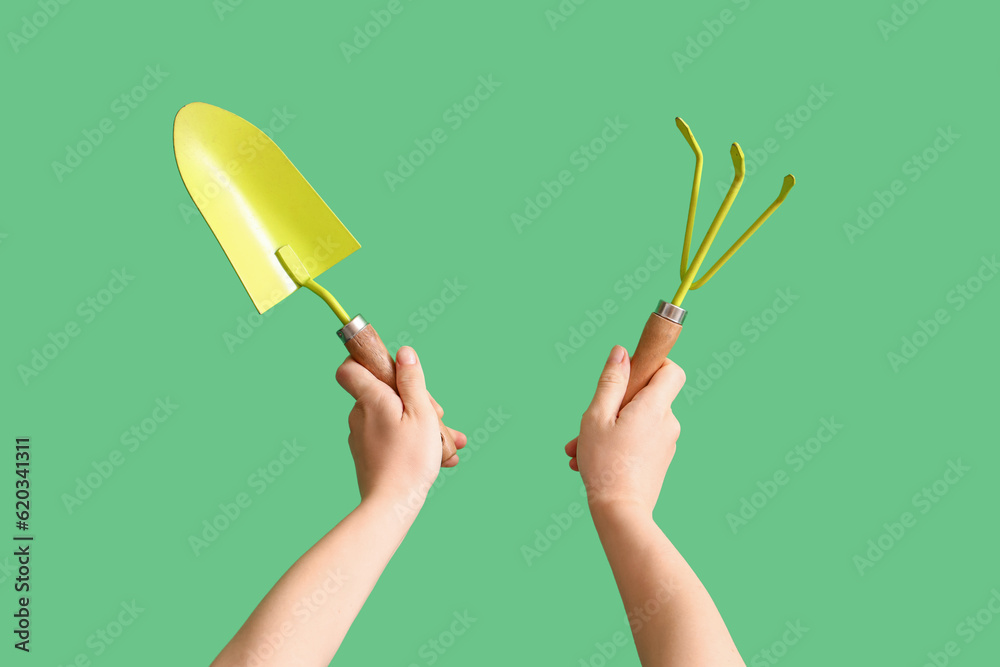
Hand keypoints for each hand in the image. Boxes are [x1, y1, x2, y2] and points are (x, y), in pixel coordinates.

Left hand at [336, 346, 466, 506]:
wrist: (392, 505)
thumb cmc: (410, 459)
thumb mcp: (422, 413)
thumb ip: (412, 381)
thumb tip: (404, 353)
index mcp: (370, 399)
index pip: (350, 368)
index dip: (367, 361)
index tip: (391, 368)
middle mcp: (359, 415)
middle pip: (382, 393)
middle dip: (413, 399)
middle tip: (438, 415)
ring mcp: (361, 436)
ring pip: (392, 417)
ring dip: (420, 424)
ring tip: (449, 440)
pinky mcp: (367, 455)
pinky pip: (390, 437)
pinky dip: (411, 441)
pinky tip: (439, 455)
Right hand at [565, 345, 684, 514]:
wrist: (621, 513)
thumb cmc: (605, 464)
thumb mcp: (597, 417)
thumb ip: (611, 381)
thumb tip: (622, 352)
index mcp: (655, 407)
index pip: (671, 370)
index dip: (653, 364)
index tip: (629, 373)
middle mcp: (668, 423)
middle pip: (648, 396)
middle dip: (616, 404)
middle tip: (587, 425)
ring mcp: (666, 443)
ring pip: (638, 420)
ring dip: (610, 428)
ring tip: (581, 448)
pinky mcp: (660, 460)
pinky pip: (640, 439)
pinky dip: (618, 443)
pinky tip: (591, 460)